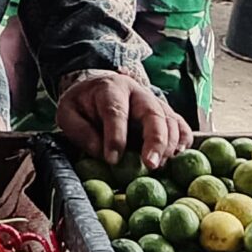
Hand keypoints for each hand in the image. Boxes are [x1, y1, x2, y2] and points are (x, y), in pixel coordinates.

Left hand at [55, 69, 191, 167]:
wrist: (97, 86)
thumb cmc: (83, 104)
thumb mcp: (68, 113)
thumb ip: (80, 131)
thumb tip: (101, 152)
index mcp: (110, 89)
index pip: (116, 112)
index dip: (116, 137)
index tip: (113, 159)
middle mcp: (137, 92)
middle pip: (153, 113)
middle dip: (155, 140)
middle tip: (151, 165)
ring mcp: (154, 101)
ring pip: (170, 119)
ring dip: (170, 144)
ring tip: (161, 165)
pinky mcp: (165, 113)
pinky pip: (181, 124)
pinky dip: (184, 140)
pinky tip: (178, 155)